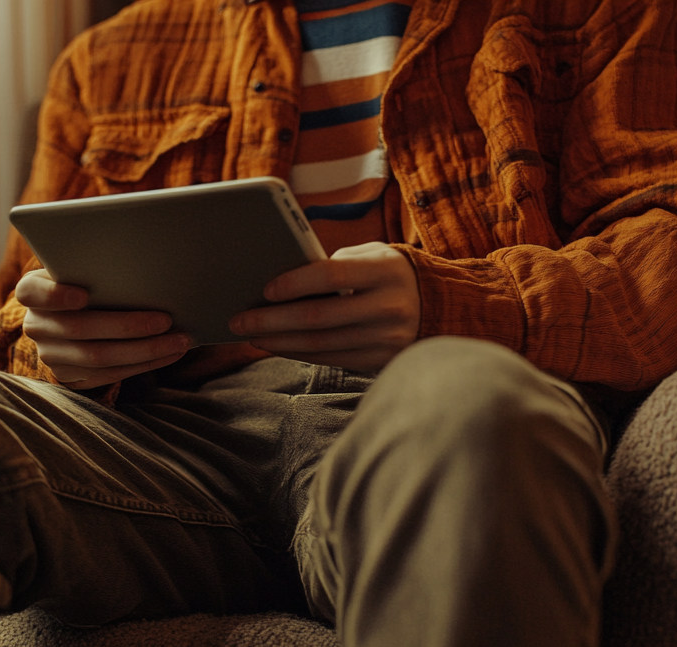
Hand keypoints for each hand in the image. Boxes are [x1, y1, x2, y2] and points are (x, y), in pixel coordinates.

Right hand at [17, 268, 191, 389]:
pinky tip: (171, 353)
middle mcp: (36, 326)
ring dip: (145, 350)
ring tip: (180, 340)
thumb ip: (96, 266)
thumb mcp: (81, 268)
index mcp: (31, 292)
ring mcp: (51, 355)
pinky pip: (110, 375)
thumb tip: (146, 262)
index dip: (55, 295)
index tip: (83, 294)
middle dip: (127, 326)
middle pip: (80, 329)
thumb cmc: (86, 280)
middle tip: (165, 320)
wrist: (74, 314)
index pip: (33, 292)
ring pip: (99, 357)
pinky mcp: (70, 377)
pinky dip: (144, 364)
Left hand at [228, 242, 420, 371]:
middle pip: (319, 317)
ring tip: (250, 335)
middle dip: (273, 320)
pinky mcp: (380, 360)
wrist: (436, 305)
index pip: (334, 276)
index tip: (265, 289)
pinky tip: (275, 345)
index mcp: (386, 271)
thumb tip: (284, 280)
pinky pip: (330, 359)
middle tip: (239, 320)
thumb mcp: (372, 256)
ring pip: (320, 344)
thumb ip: (336, 264)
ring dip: (279, 341)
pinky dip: (297, 352)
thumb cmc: (387, 273)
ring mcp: (386, 338)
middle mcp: (389, 307)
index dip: (297, 283)